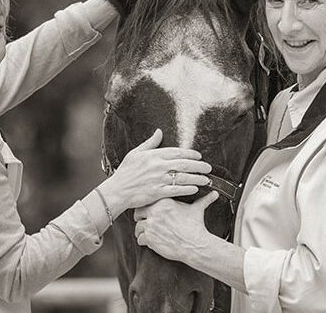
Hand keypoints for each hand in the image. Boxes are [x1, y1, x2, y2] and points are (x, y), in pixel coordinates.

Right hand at [97, 129, 211, 216]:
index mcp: (153, 155)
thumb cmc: (125, 172)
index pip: (177, 152)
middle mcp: (157, 166)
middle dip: (199, 166)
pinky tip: (195, 189)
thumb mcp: (135, 153)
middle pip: (183, 164)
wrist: (117, 190)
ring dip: (197, 178)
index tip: (199, 156)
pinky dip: (187, 189)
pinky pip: (176, 190)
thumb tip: (159, 132)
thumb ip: (150, 143)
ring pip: (182, 177)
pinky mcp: (157, 192)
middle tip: (208, 167)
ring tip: (206, 179)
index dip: (190, 154)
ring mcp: (158, 180)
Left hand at [133, 191, 218, 262]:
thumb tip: (214, 193)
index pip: (146, 201)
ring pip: (137, 227)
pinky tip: (150, 242)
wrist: (195, 244)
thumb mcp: (198, 210)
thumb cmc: (196, 227)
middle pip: (138, 213)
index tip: (148, 211)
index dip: (146, 207)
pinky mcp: (150, 238)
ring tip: (147, 234)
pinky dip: (143, 241)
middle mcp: (155, 212)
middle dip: (140, 218)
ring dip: (141, 231)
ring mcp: (151, 225)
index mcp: (164, 201)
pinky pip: (140, 239)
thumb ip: (203, 200)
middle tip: (144, 222)